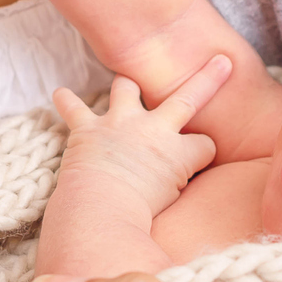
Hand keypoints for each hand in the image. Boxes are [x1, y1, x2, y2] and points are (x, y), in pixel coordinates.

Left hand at [51, 60, 230, 217]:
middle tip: (221, 62)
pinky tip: (60, 94)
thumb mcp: (175, 206)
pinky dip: (66, 101)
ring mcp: (120, 124)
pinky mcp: (88, 129)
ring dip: (127, 85)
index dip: (202, 153)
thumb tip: (182, 192)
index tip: (197, 164)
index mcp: (180, 153)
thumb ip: (182, 188)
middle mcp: (154, 130)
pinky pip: (74, 108)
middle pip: (189, 98)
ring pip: (127, 88)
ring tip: (126, 82)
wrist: (101, 211)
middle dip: (208, 79)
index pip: (205, 144)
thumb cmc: (138, 218)